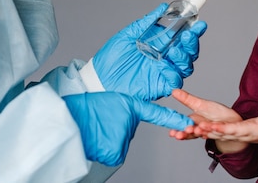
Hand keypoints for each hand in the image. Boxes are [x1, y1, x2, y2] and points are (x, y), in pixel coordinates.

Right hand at [63, 92, 192, 166]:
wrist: (68, 118)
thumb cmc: (89, 107)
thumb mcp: (113, 102)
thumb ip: (129, 113)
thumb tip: (128, 125)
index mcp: (133, 109)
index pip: (157, 114)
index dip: (174, 119)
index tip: (189, 123)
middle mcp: (132, 127)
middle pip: (127, 134)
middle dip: (117, 130)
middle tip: (103, 120)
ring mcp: (123, 143)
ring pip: (118, 144)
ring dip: (108, 138)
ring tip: (96, 127)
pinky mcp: (113, 155)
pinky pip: (110, 152)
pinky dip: (102, 147)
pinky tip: (94, 137)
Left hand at [92, 4, 206, 100]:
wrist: (99, 78)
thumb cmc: (112, 57)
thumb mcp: (129, 35)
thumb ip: (147, 22)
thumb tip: (163, 7)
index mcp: (161, 45)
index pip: (182, 37)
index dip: (193, 31)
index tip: (199, 23)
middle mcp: (165, 58)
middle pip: (189, 52)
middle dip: (192, 43)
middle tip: (188, 35)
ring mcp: (163, 72)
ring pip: (185, 66)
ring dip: (184, 57)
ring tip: (174, 51)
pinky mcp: (158, 86)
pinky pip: (173, 82)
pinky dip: (173, 74)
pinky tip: (164, 66)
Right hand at [169, 89, 241, 140]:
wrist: (233, 122)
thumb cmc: (216, 114)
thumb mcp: (200, 105)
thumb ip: (187, 100)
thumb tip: (174, 91)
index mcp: (195, 122)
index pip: (184, 127)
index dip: (177, 130)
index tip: (171, 133)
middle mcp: (203, 129)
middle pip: (193, 133)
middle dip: (186, 134)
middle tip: (180, 135)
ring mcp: (214, 131)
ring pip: (206, 133)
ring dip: (200, 132)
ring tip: (195, 129)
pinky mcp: (226, 129)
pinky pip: (222, 129)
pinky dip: (218, 128)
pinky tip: (213, 126)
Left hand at [197, 104, 257, 145]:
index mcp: (248, 130)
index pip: (233, 130)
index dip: (221, 128)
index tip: (210, 125)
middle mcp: (239, 135)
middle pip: (221, 134)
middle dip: (208, 131)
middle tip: (195, 128)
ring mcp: (234, 135)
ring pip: (216, 135)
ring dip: (203, 133)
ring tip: (190, 130)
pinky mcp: (231, 134)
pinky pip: (217, 135)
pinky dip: (206, 133)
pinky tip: (194, 131)